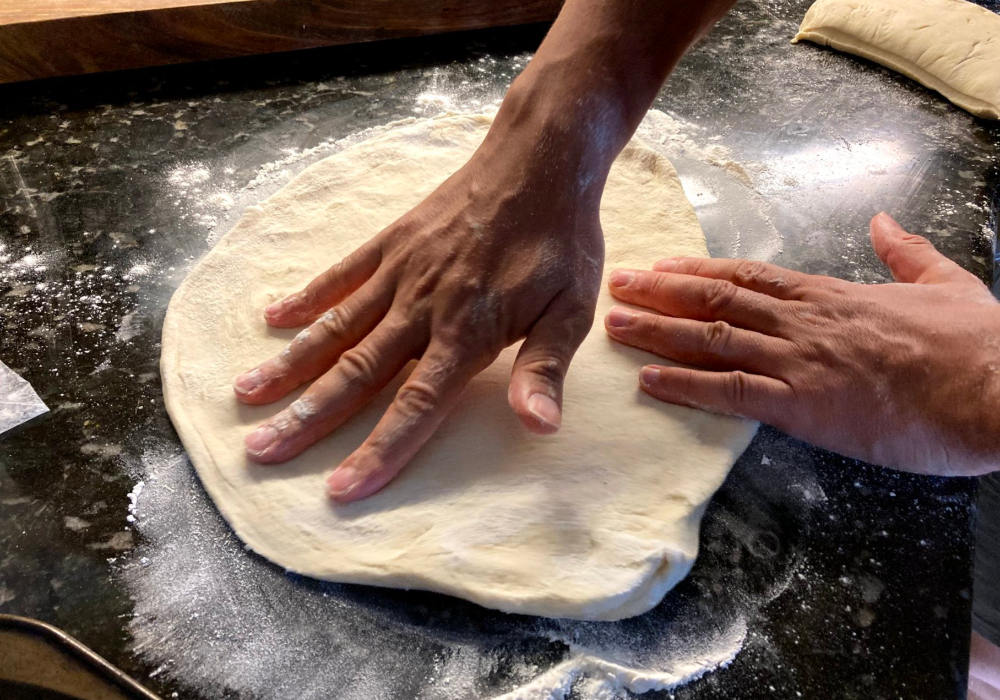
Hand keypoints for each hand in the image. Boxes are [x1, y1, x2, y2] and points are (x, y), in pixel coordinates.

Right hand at [233, 116, 603, 501]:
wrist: (539, 159)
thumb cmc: (561, 241)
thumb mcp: (571, 309)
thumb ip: (545, 368)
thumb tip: (539, 427)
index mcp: (467, 332)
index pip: (416, 405)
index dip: (380, 450)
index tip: (340, 490)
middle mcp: (422, 307)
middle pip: (356, 373)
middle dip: (307, 417)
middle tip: (260, 451)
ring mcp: (400, 272)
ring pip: (336, 327)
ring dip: (291, 364)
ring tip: (247, 394)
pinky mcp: (392, 241)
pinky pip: (341, 273)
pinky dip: (307, 297)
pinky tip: (274, 316)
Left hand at [604, 212, 999, 476]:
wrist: (999, 388)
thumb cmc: (977, 343)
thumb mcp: (946, 281)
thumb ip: (906, 251)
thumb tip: (885, 222)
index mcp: (831, 297)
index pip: (748, 277)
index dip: (699, 271)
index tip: (662, 266)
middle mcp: (803, 323)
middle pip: (716, 301)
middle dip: (661, 293)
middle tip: (616, 285)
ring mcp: (799, 363)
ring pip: (712, 340)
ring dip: (657, 332)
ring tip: (613, 326)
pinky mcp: (805, 407)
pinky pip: (731, 393)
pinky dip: (686, 386)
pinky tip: (649, 381)